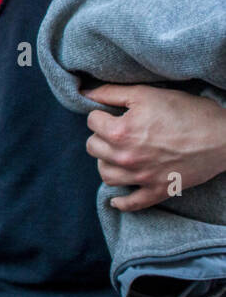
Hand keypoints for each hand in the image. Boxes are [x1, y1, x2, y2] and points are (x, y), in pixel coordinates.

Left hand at [85, 84, 225, 211]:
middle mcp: (126, 157)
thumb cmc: (186, 112)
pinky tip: (116, 197)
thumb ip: (110, 93)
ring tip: (116, 154)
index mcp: (121, 132)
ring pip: (105, 174)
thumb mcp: (146, 94)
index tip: (114, 113)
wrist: (223, 137)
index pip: (91, 122)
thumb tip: (83, 93)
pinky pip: (131, 203)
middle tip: (116, 131)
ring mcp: (141, 177)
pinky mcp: (157, 191)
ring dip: (106, 162)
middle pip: (93, 147)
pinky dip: (121, 201)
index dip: (102, 114)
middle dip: (101, 136)